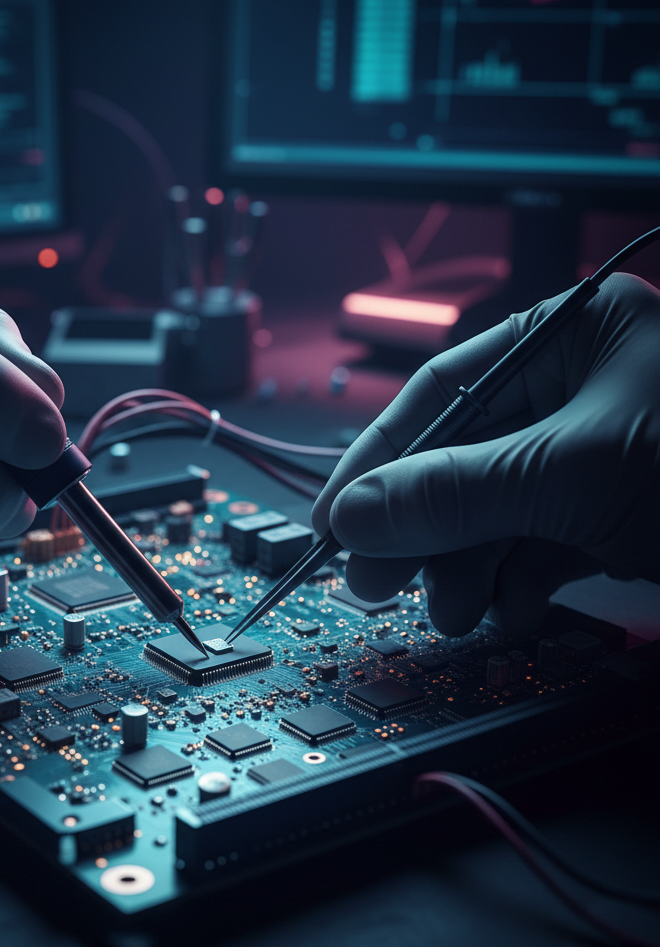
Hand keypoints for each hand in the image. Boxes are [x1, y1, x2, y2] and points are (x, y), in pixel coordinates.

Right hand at [311, 273, 659, 635]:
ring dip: (461, 564)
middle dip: (417, 525)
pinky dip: (513, 581)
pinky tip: (507, 609)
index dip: (377, 460)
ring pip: (491, 509)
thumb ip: (450, 493)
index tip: (333, 519)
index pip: (439, 395)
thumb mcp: (571, 473)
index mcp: (567, 337)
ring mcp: (594, 456)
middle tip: (371, 580)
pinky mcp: (615, 514)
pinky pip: (535, 543)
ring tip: (454, 609)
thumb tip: (353, 515)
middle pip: (458, 459)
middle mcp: (575, 389)